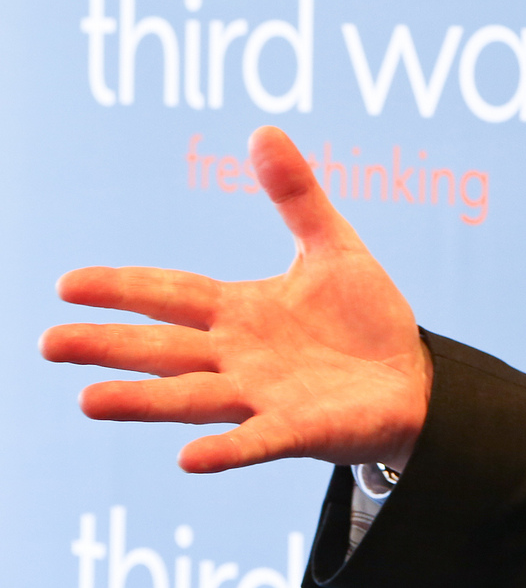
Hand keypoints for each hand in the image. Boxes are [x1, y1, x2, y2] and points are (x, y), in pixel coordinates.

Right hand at [40, 125, 430, 473]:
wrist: (412, 378)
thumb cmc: (363, 318)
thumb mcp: (333, 246)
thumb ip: (296, 195)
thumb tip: (263, 129)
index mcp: (240, 313)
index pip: (171, 296)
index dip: (124, 288)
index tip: (66, 285)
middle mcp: (238, 358)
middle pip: (163, 349)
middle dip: (109, 346)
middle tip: (49, 343)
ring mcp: (264, 397)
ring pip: (193, 399)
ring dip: (144, 402)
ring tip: (89, 399)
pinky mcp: (300, 430)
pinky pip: (257, 442)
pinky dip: (227, 449)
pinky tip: (189, 459)